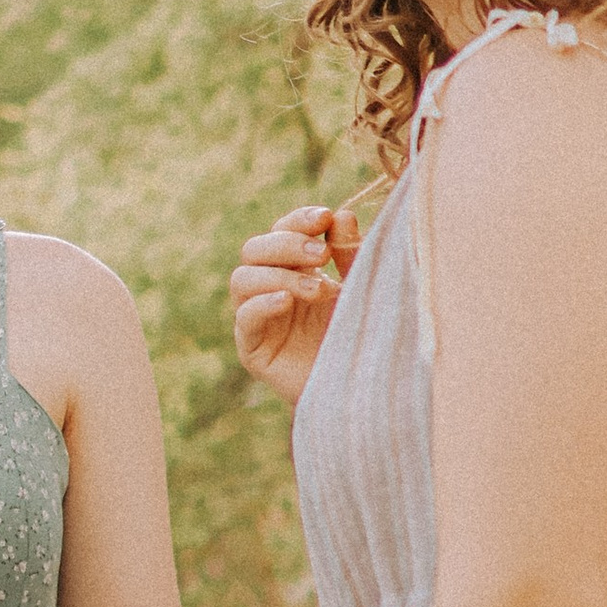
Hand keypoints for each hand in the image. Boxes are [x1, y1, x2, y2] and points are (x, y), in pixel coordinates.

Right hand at [231, 201, 359, 401]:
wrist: (364, 392)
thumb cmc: (364, 336)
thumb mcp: (362, 288)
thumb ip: (351, 254)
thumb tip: (341, 214)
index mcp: (295, 270)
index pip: (281, 231)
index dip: (297, 221)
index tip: (325, 218)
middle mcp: (270, 289)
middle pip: (254, 248)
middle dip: (286, 244)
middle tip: (321, 254)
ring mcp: (258, 319)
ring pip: (242, 279)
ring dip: (279, 275)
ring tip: (319, 289)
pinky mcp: (253, 350)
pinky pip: (244, 319)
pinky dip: (262, 305)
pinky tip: (287, 303)